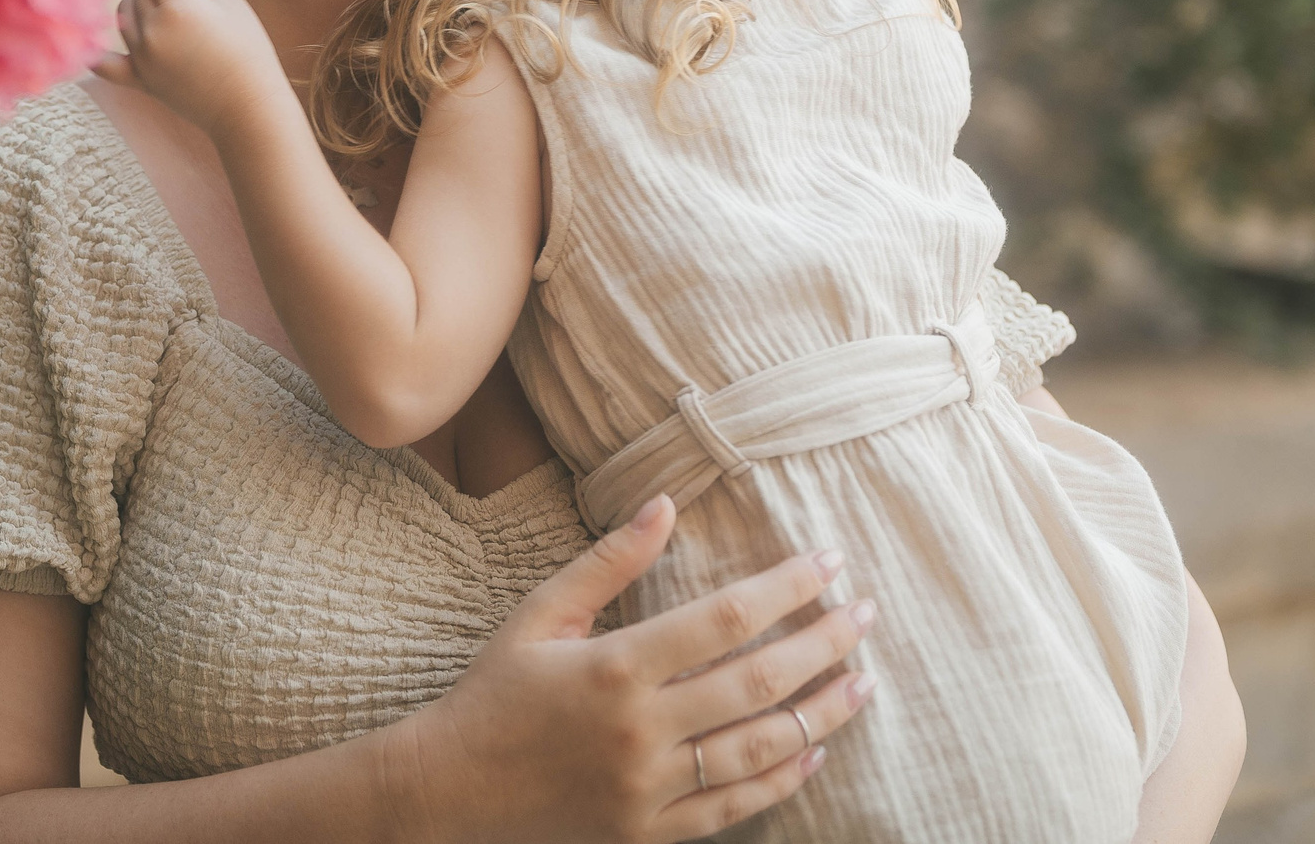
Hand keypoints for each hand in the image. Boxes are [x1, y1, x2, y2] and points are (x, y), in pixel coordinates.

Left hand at [93, 0, 290, 134]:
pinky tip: (85, 38)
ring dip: (139, 0)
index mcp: (179, 5)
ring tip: (169, 6)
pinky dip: (95, 50)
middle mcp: (153, 29)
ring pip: (124, 12)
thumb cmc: (249, 53)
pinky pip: (106, 63)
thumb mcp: (235, 5)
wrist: (248, 109)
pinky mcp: (140, 80)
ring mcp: (143, 56)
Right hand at [381, 496, 874, 843]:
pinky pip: (735, 807)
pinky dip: (784, 779)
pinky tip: (815, 748)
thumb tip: (665, 504)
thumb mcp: (539, 615)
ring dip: (824, 712)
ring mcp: (650, 789)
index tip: (828, 564)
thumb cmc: (494, 692)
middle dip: (824, 644)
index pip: (725, 619)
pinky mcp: (651, 833)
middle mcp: (640, 730)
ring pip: (762, 749)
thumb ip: (607, 562)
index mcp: (614, 667)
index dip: (786, 588)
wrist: (450, 792)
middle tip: (865, 615)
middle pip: (759, 682)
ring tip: (863, 681)